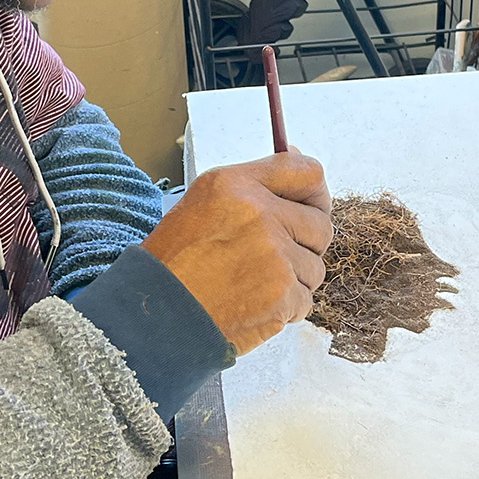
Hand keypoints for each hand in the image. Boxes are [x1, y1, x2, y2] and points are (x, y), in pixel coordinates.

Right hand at [141, 151, 333, 355]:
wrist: (158, 315)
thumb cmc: (175, 263)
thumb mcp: (202, 203)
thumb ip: (252, 185)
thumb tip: (297, 164)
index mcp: (237, 185)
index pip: (305, 172)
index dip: (316, 193)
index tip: (311, 205)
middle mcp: (259, 214)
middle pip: (320, 224)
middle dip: (304, 245)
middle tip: (275, 258)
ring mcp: (274, 255)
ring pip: (314, 267)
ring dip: (292, 280)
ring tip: (252, 285)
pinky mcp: (282, 294)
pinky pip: (304, 300)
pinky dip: (284, 309)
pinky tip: (252, 305)